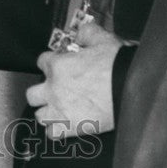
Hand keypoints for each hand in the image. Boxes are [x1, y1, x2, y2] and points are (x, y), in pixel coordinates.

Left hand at [25, 22, 121, 139]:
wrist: (134, 88)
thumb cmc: (118, 65)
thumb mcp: (102, 39)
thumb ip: (86, 33)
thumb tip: (80, 35)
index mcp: (58, 65)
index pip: (41, 62)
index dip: (51, 63)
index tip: (60, 66)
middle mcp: (54, 88)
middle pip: (33, 93)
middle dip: (43, 92)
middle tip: (56, 91)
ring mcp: (60, 109)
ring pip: (39, 115)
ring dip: (48, 112)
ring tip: (59, 110)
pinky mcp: (71, 127)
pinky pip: (53, 134)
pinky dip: (58, 131)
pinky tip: (66, 125)